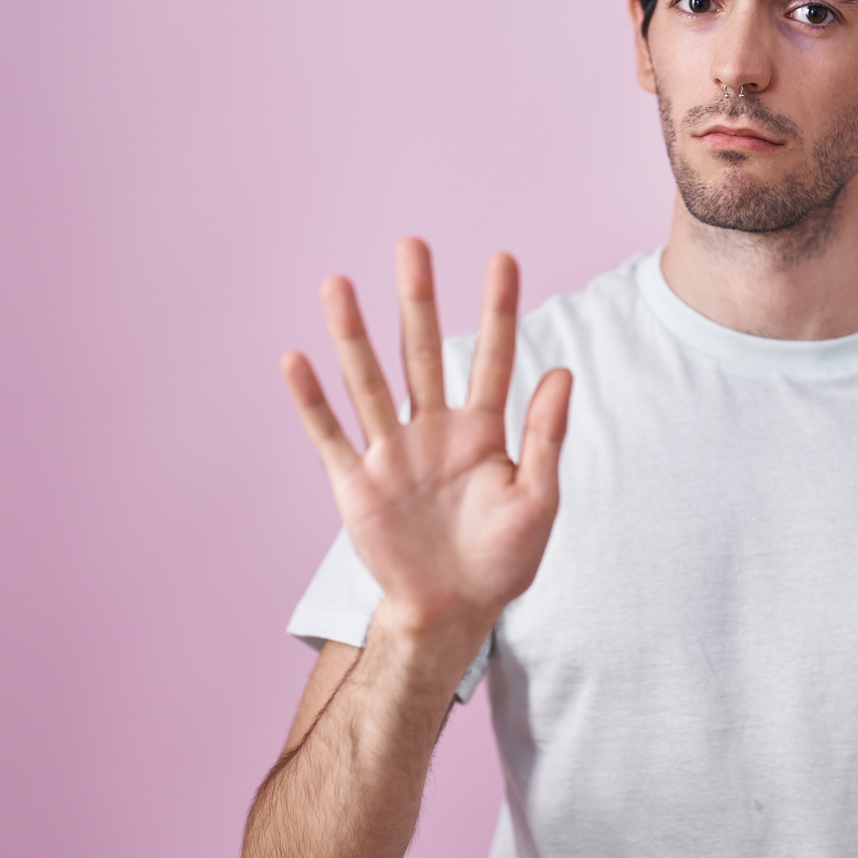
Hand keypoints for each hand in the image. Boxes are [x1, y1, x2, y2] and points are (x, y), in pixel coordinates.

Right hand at [283, 238, 571, 672]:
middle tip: (412, 245)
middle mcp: (433, 430)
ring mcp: (392, 454)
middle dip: (418, 299)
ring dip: (352, 335)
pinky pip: (331, 436)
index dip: (498, 310)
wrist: (454, 612)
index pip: (492, 356)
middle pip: (423, 351)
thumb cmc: (502, 559)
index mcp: (481, 430)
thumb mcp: (539, 499)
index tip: (503, 258)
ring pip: (369, 382)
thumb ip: (545, 436)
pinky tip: (295, 359)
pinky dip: (312, 401)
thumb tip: (561, 370)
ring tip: (337, 283)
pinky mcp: (358, 485)